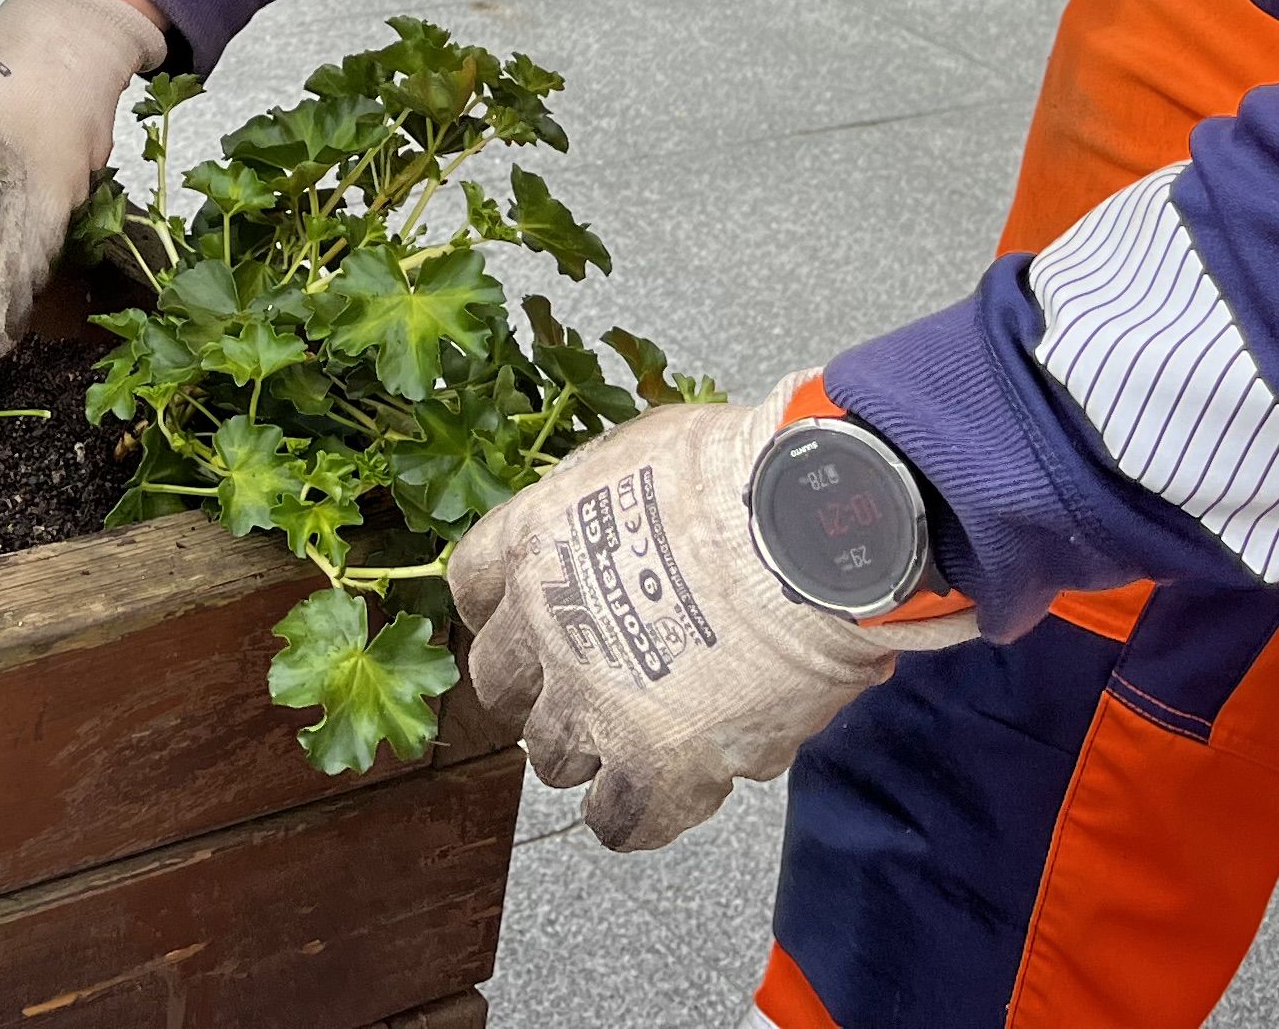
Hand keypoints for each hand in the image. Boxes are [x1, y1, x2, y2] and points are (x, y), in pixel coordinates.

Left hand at [445, 389, 976, 850]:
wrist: (805, 532)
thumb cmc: (742, 473)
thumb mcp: (641, 459)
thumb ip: (612, 512)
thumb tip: (638, 537)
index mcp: (532, 543)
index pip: (472, 590)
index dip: (508, 611)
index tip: (534, 619)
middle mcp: (545, 627)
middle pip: (502, 684)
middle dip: (541, 686)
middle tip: (589, 683)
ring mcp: (594, 701)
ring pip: (552, 756)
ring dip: (590, 748)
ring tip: (639, 734)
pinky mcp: (656, 764)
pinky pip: (619, 819)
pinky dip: (636, 814)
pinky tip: (667, 792)